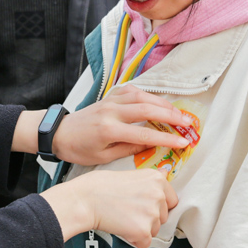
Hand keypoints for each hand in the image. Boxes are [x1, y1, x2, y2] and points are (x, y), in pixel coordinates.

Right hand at [40, 168, 177, 246]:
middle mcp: (158, 195)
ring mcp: (152, 214)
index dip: (156, 205)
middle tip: (127, 210)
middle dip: (148, 217)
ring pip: (154, 230)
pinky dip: (133, 239)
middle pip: (163, 216)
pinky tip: (121, 227)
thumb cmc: (99, 186)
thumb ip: (148, 181)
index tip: (144, 205)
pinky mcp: (143, 231)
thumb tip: (165, 176)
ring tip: (122, 217)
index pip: (171, 199)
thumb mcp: (129, 173)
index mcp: (157, 179)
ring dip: (140, 228)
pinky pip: (144, 242)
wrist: (84, 200)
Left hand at [51, 85, 192, 165]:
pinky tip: (158, 102)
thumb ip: (128, 150)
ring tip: (178, 113)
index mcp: (109, 130)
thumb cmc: (79, 148)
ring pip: (142, 96)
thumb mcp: (103, 157)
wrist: (59, 132)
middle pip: (146, 109)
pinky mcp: (109, 95)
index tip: (182, 143)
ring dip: (163, 103)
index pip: (143, 134)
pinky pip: (132, 90)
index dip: (165, 139)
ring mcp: (110, 100)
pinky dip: (148, 95)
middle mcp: (111, 112)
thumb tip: (151, 146)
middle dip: (171, 116)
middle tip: (188, 123)